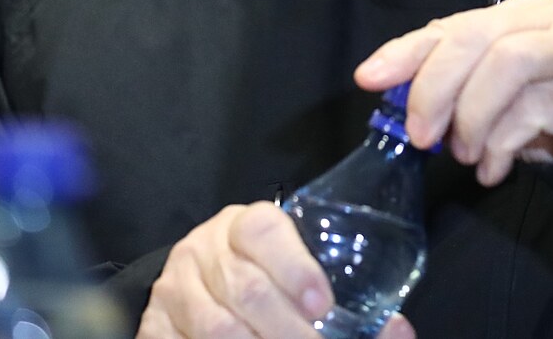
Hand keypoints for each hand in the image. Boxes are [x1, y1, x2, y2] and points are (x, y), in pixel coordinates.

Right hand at [137, 200, 415, 338]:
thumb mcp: (294, 272)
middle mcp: (203, 250)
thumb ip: (340, 301)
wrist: (196, 284)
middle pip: (247, 291)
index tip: (324, 305)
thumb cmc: (261, 275)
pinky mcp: (154, 326)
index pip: (266, 231)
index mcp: (243, 225)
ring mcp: (175, 289)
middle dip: (288, 331)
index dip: (296, 268)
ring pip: (217, 327)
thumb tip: (399, 331)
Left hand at [355, 0, 552, 185]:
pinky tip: (493, 168)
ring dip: (472, 117)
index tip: (369, 79)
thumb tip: (402, 105)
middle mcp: (534, 16)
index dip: (404, 52)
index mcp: (507, 14)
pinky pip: (532, 107)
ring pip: (503, 64)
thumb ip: (462, 84)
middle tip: (421, 137)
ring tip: (465, 155)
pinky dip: (501, 144)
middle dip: (433, 90)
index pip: (447, 26)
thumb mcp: (504, 88)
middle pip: (470, 39)